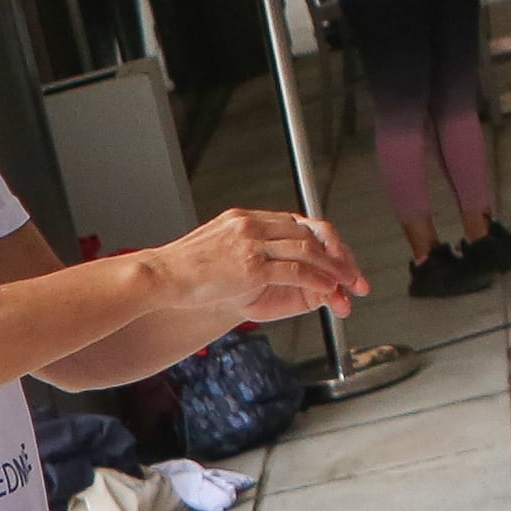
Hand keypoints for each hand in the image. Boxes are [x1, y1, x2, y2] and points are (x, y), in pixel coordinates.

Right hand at [142, 207, 367, 334]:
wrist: (158, 277)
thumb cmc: (181, 273)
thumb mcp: (215, 251)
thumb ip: (240, 251)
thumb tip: (259, 267)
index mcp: (243, 219)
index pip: (294, 223)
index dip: (319, 242)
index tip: (333, 258)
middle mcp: (251, 225)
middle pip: (308, 232)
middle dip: (336, 254)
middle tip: (352, 273)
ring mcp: (251, 243)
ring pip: (307, 250)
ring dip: (334, 268)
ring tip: (347, 284)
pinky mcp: (251, 266)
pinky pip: (296, 271)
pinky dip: (317, 281)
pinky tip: (328, 291)